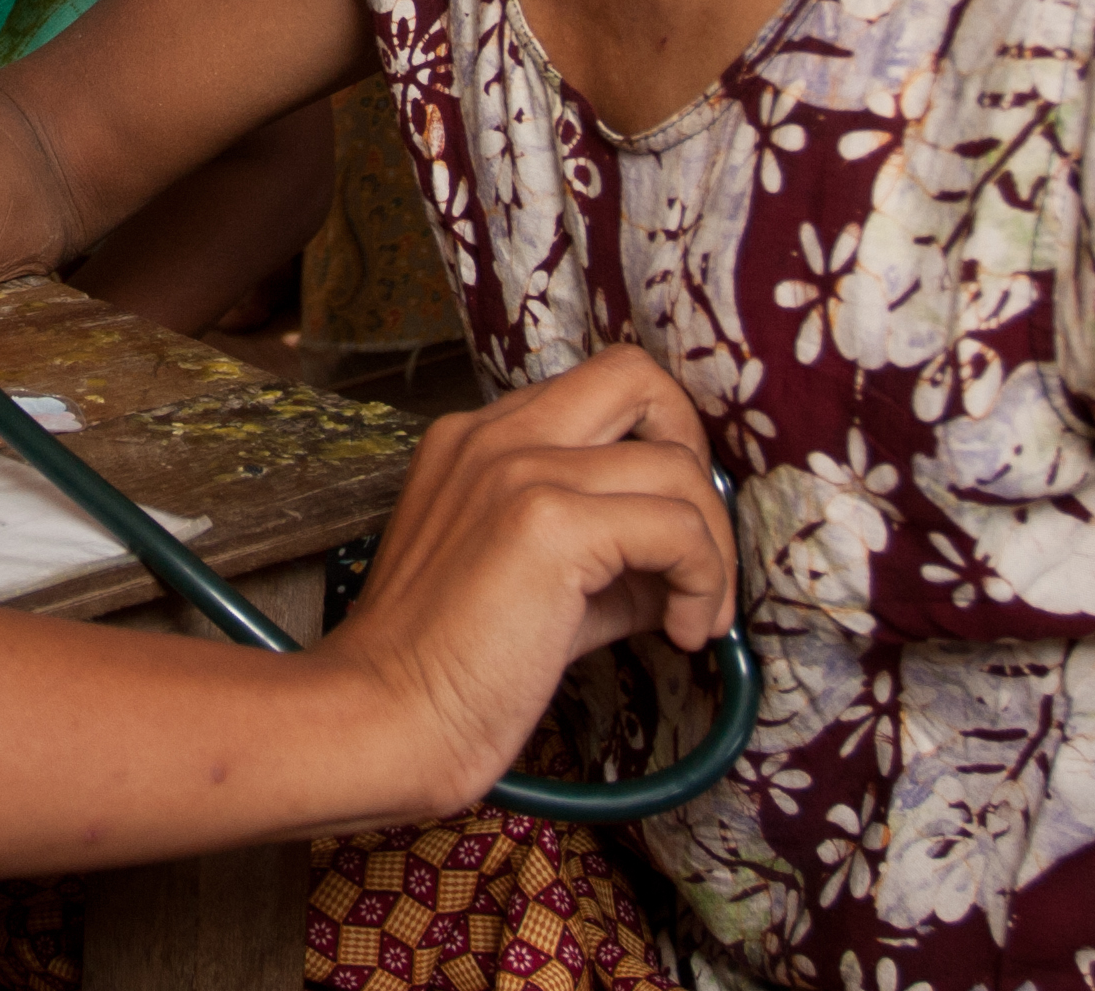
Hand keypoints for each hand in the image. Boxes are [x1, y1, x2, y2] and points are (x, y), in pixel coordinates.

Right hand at [319, 345, 742, 809]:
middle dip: (696, 458)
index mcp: (478, 439)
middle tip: (696, 545)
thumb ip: (601, 555)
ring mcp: (519, 470)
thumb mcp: (530, 583)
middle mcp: (495, 435)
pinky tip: (681, 633)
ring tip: (693, 617)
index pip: (599, 393)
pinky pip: (676, 527)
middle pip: (638, 378)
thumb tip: (684, 567)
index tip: (668, 528)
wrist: (382, 717)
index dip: (655, 448)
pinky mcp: (547, 522)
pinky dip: (702, 582)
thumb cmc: (443, 666)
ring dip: (712, 548)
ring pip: (677, 466)